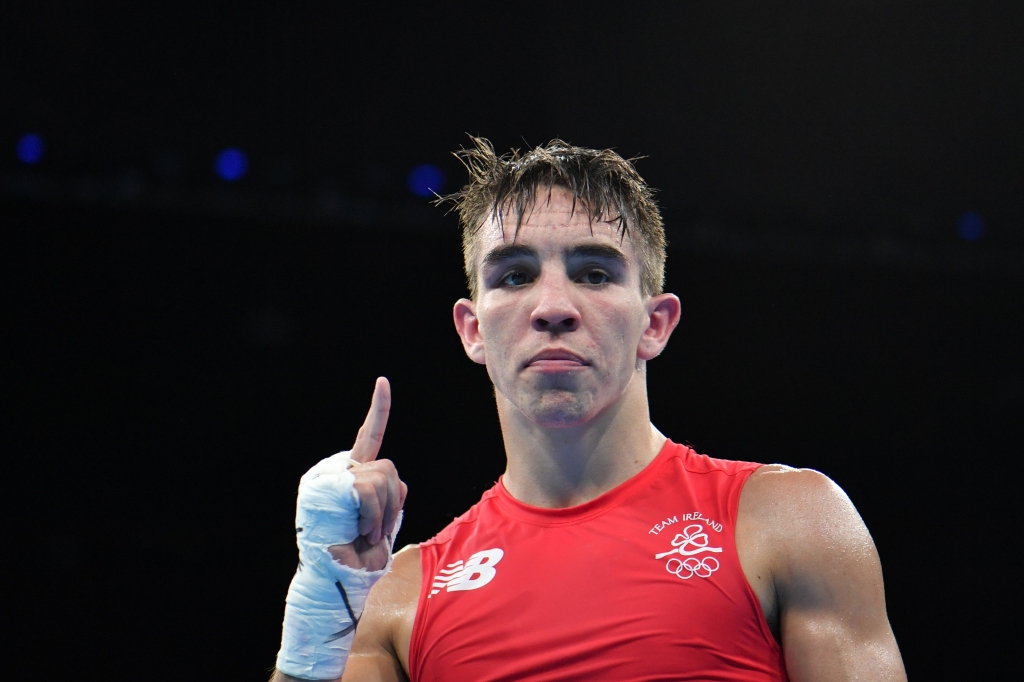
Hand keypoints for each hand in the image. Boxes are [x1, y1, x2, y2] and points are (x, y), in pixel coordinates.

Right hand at [328, 377, 407, 570]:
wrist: (339, 579)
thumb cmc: (359, 556)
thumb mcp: (380, 518)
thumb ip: (386, 493)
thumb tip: (391, 485)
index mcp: (347, 476)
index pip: (368, 437)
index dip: (379, 410)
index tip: (383, 383)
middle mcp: (334, 472)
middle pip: (388, 467)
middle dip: (392, 503)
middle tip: (375, 531)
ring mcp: (327, 477)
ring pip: (383, 477)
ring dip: (384, 513)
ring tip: (366, 533)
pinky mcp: (327, 486)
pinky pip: (369, 490)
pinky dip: (374, 515)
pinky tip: (360, 531)